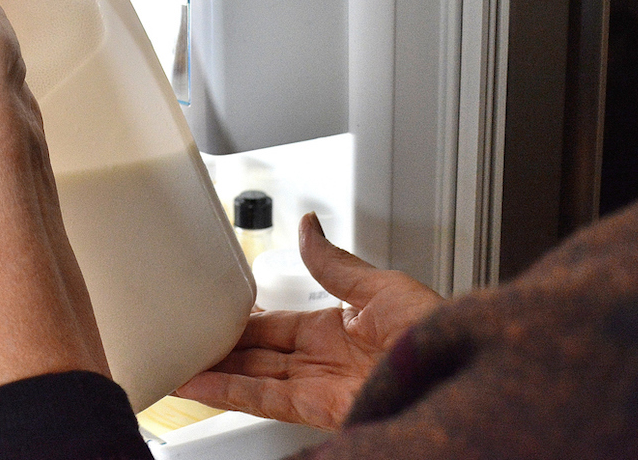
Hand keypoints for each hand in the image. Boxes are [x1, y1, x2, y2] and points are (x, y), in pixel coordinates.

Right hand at [175, 213, 442, 429]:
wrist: (460, 368)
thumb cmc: (436, 330)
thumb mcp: (380, 286)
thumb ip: (334, 265)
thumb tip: (308, 227)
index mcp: (338, 329)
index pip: (276, 326)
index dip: (242, 320)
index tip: (211, 313)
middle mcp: (324, 361)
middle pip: (258, 355)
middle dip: (221, 349)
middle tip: (183, 339)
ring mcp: (321, 387)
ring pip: (254, 379)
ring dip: (215, 373)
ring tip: (177, 365)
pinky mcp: (320, 410)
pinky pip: (265, 400)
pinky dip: (229, 393)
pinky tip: (200, 386)